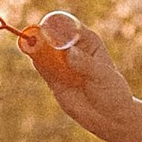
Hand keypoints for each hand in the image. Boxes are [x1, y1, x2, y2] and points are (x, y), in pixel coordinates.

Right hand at [32, 19, 136, 137]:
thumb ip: (85, 64)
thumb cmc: (111, 91)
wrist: (109, 116)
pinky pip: (42, 67)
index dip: (57, 24)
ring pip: (44, 50)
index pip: (69, 25)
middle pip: (52, 35)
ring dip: (36, 47)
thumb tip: (69, 53)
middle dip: (42, 34)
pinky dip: (37, 63)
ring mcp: (61, 63)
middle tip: (34, 37)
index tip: (48, 29)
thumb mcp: (101, 76)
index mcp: (87, 40)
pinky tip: (35, 61)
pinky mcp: (53, 78)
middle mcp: (72, 48)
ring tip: (30, 47)